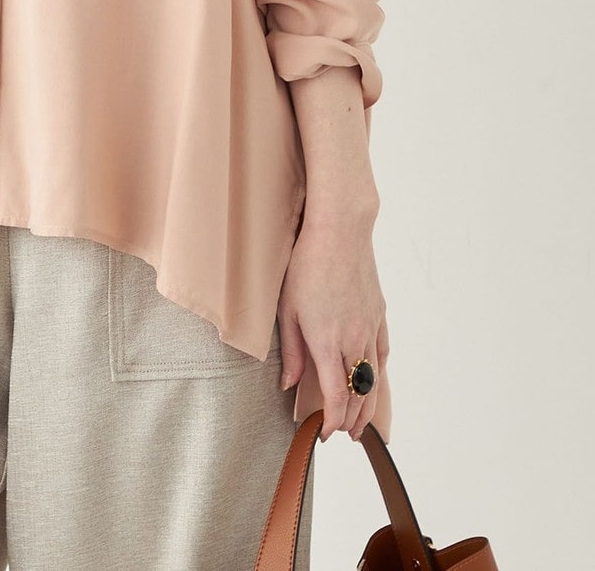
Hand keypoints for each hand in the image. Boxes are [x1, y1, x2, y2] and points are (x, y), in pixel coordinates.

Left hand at [276, 214, 388, 441]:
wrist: (340, 232)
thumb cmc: (306, 265)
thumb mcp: (287, 308)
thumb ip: (290, 350)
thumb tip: (288, 383)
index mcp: (327, 342)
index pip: (335, 396)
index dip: (333, 421)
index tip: (326, 434)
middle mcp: (353, 340)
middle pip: (358, 393)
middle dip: (353, 420)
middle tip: (348, 436)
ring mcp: (369, 327)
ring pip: (373, 377)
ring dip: (368, 403)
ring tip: (363, 421)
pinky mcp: (378, 313)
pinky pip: (382, 350)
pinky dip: (378, 371)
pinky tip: (374, 377)